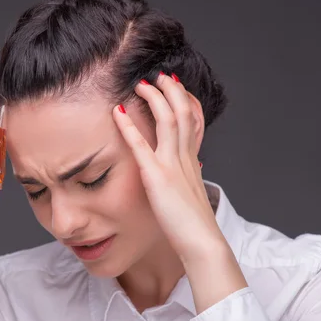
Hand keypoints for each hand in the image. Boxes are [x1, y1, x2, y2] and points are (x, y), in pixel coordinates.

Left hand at [113, 73, 247, 312]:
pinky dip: (128, 127)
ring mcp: (172, 165)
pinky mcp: (157, 177)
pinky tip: (117, 113)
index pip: (192, 122)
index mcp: (192, 161)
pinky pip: (141, 146)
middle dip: (171, 91)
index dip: (184, 101)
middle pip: (183, 113)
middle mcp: (185, 157)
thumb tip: (192, 170)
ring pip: (168, 120)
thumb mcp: (192, 196)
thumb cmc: (194, 226)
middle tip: (159, 76)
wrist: (202, 243)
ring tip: (142, 84)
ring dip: (154, 99)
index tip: (174, 88)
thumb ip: (188, 179)